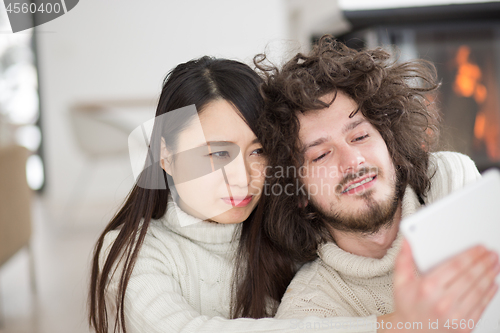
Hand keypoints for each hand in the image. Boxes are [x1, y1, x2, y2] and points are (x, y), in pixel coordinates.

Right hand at [383, 240, 499, 332]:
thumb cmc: (407, 306)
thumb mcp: (400, 282)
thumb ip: (404, 259)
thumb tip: (406, 241)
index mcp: (428, 288)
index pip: (455, 266)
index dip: (470, 255)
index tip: (479, 248)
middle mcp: (442, 302)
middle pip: (470, 277)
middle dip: (483, 263)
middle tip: (490, 254)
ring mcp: (455, 316)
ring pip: (478, 291)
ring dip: (489, 275)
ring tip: (494, 265)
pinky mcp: (464, 326)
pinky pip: (481, 307)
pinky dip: (489, 294)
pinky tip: (492, 284)